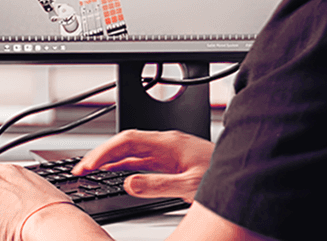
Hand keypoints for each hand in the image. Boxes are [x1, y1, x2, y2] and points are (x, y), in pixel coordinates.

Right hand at [75, 129, 212, 201]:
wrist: (244, 173)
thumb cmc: (223, 176)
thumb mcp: (189, 186)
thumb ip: (158, 185)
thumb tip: (129, 183)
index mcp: (168, 143)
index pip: (128, 140)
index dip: (105, 151)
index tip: (89, 164)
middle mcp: (166, 144)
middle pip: (126, 144)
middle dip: (101, 154)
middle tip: (81, 169)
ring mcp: (169, 153)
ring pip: (132, 152)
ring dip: (111, 160)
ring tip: (91, 171)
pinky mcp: (172, 162)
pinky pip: (142, 161)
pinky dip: (125, 166)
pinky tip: (116, 174)